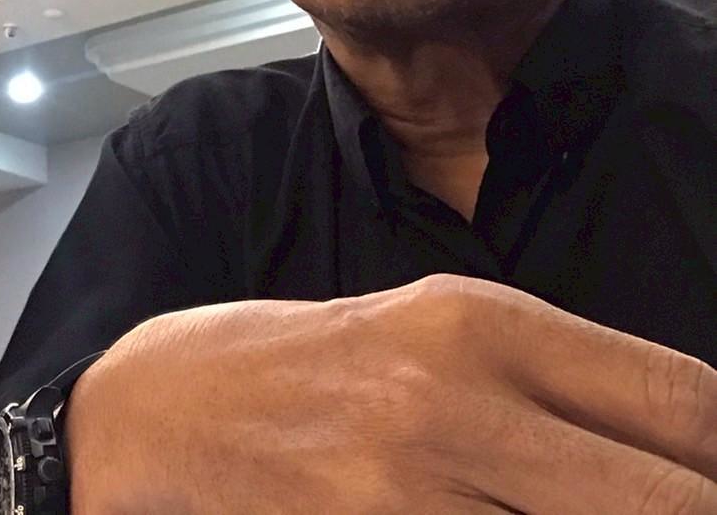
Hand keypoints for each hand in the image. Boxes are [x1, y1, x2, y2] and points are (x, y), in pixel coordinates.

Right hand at [66, 275, 716, 513]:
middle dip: (696, 514)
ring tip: (571, 510)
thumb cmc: (303, 368)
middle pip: (667, 501)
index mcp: (482, 323)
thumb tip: (685, 450)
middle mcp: (454, 400)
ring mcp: (407, 490)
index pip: (686, 404)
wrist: (157, 409)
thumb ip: (558, 384)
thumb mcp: (432, 335)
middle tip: (682, 513)